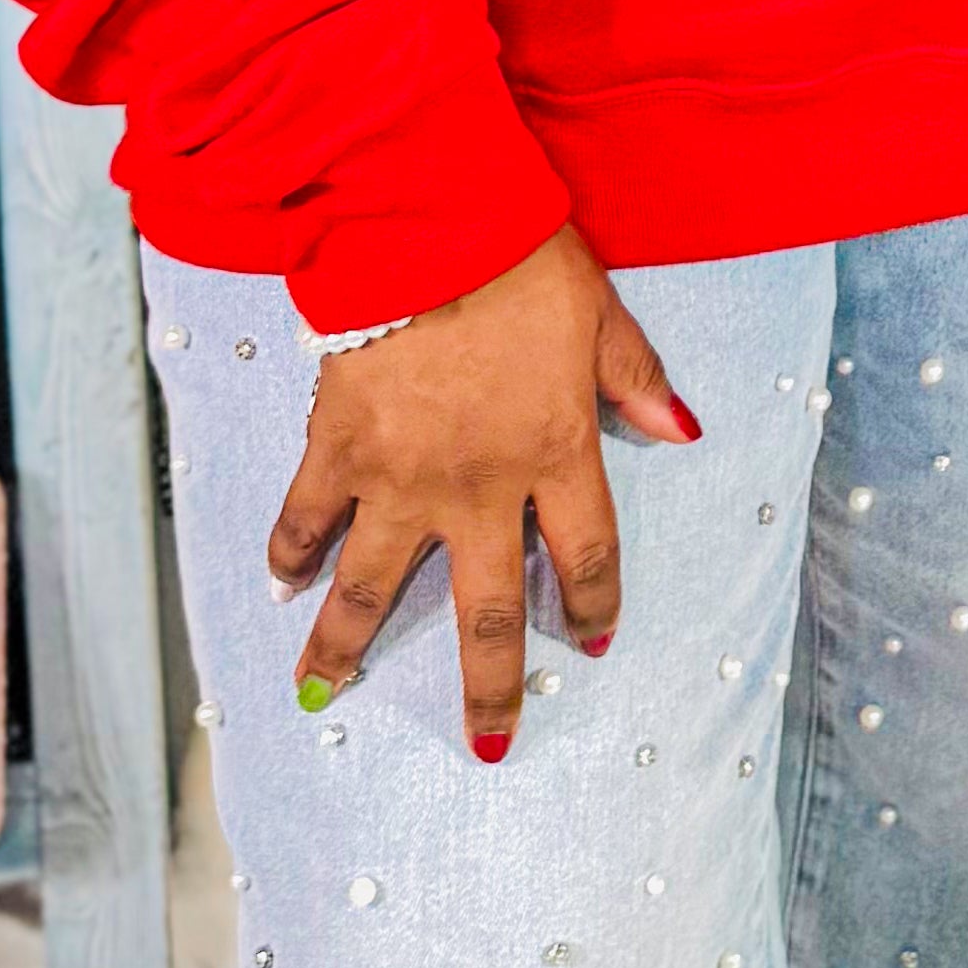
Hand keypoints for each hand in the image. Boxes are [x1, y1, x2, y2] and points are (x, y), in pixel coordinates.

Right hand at [267, 225, 696, 760]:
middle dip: (488, 688)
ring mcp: (400, 478)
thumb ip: (636, 379)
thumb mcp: (602, 313)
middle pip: (487, 612)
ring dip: (345, 648)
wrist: (423, 222)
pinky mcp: (336, 449)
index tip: (595, 643)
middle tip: (486, 746)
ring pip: (371, 588)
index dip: (593, 605)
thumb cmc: (522, 257)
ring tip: (322, 697)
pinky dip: (290, 553)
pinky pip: (306, 518)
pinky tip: (281, 584)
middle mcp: (480, 487)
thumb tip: (686, 428)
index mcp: (556, 454)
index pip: (587, 556)